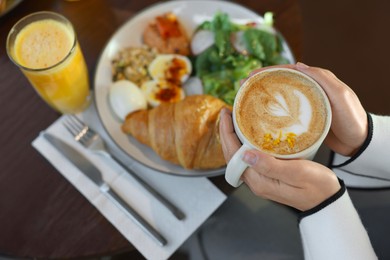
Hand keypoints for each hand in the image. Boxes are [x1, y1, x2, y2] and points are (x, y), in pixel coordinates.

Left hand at [219, 109, 340, 210]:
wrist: (327, 201)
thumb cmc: (317, 187)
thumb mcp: (297, 173)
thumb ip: (270, 165)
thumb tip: (245, 155)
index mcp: (259, 181)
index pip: (233, 155)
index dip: (226, 133)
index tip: (226, 114)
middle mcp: (256, 181)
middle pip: (232, 155)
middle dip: (227, 133)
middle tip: (227, 112)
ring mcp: (260, 179)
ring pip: (238, 156)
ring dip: (234, 138)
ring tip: (234, 120)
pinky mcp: (267, 176)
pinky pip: (249, 157)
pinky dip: (244, 143)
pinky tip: (248, 133)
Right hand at [248, 63, 367, 155]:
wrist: (359, 142)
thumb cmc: (352, 118)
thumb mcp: (340, 95)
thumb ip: (322, 78)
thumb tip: (298, 64)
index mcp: (316, 81)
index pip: (287, 71)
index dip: (267, 72)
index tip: (250, 76)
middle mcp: (308, 91)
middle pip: (279, 83)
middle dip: (259, 84)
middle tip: (241, 87)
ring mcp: (304, 106)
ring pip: (279, 98)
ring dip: (262, 98)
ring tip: (245, 100)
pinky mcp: (302, 120)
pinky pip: (283, 113)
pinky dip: (270, 112)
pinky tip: (259, 117)